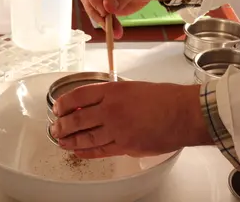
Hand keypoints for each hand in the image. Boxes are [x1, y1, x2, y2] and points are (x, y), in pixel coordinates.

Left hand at [49, 81, 212, 158]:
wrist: (183, 113)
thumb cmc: (164, 98)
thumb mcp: (133, 88)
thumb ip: (112, 96)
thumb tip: (94, 107)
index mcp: (112, 91)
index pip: (78, 96)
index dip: (63, 104)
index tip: (57, 108)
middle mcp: (111, 109)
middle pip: (77, 119)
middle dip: (62, 125)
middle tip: (55, 128)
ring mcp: (117, 129)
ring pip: (85, 137)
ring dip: (70, 140)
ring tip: (61, 141)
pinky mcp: (125, 146)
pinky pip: (100, 150)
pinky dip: (87, 152)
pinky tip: (79, 151)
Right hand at [81, 0, 178, 38]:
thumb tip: (107, 6)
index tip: (105, 11)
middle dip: (98, 12)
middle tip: (109, 24)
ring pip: (91, 7)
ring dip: (102, 21)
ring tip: (114, 30)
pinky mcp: (102, 1)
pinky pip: (99, 14)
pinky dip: (106, 23)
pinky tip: (115, 30)